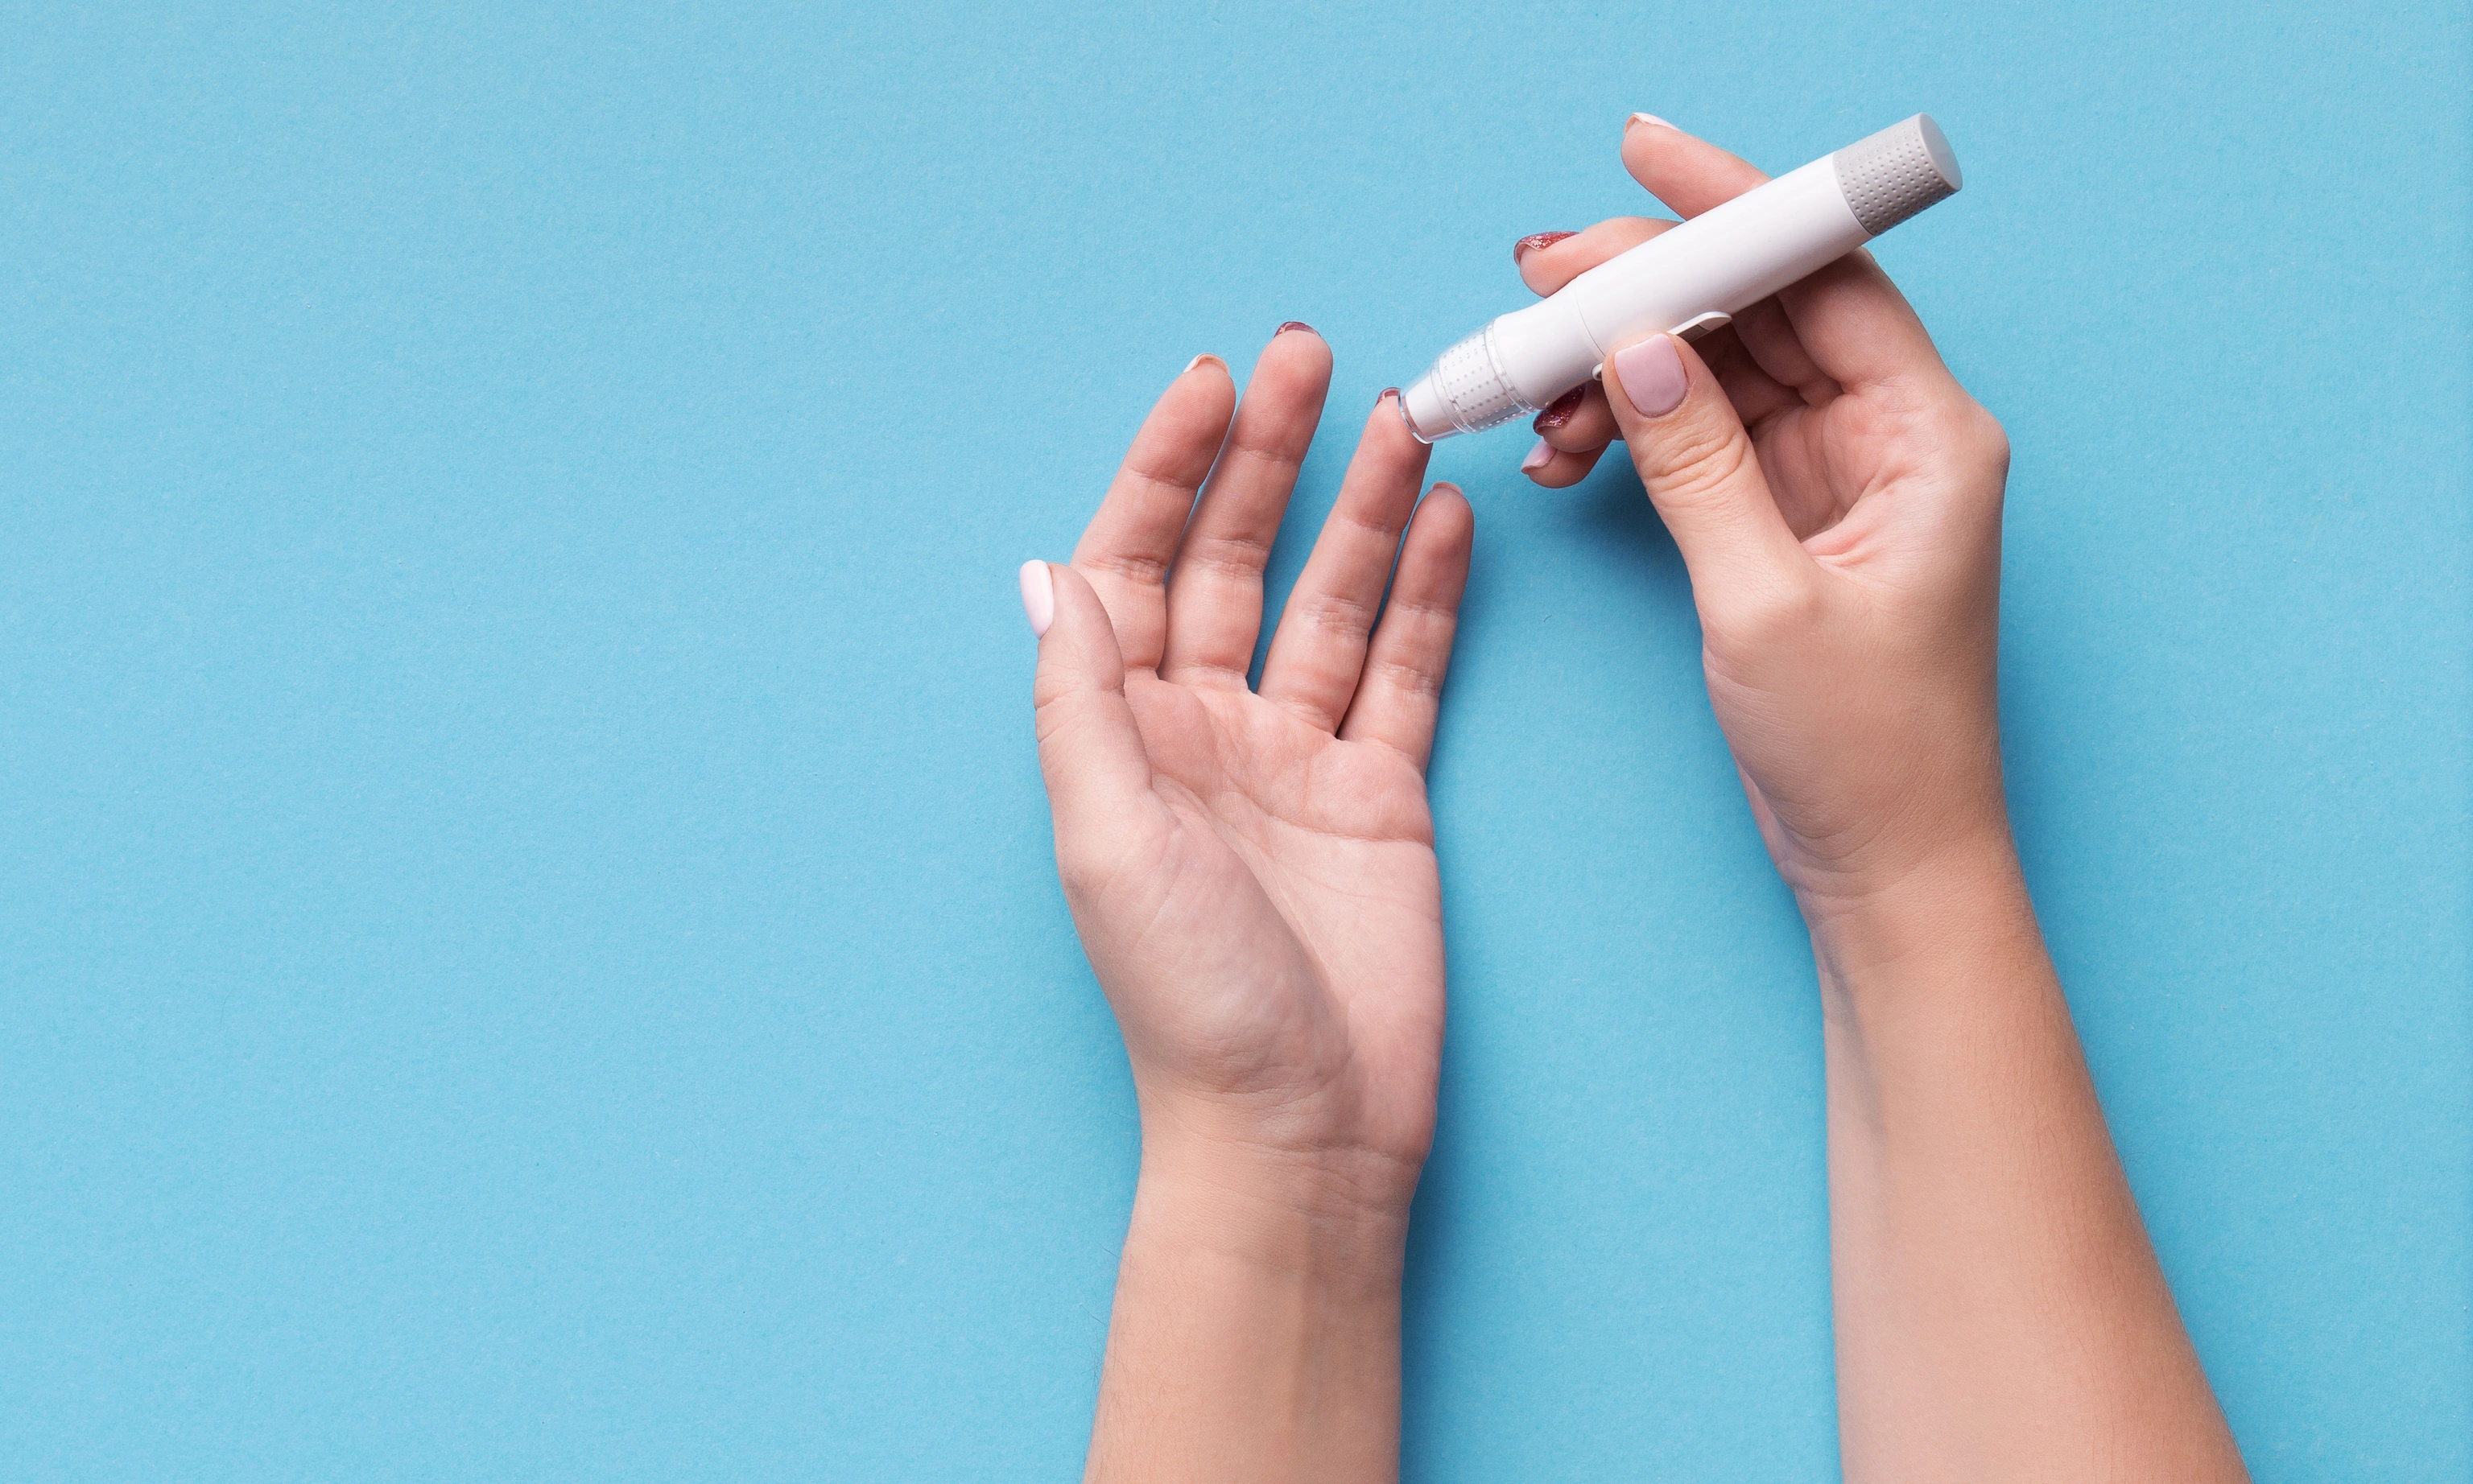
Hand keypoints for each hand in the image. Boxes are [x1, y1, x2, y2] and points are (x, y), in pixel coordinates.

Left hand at [1025, 325, 1472, 1211]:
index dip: (1166, 468)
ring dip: (1362, 508)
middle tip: (1310, 354)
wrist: (1300, 1128)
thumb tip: (1050, 574)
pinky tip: (1446, 524)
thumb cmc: (1188, 1002)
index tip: (1212, 383)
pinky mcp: (1381, 794)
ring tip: (1403, 418)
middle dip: (1268, 458)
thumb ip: (1084, 702)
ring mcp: (1296, 758)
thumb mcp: (1108, 840)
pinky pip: (1406, 670)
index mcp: (1124, 734)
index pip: (1136, 564)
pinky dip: (1428, 597)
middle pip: (1232, 559)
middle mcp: (1204, 730)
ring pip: (1330, 600)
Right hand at [1516, 118, 2012, 912]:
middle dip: (1642, 287)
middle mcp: (1891, 435)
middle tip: (1538, 284)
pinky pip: (1697, 434)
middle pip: (1759, 307)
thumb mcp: (1766, 602)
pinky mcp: (1788, 515)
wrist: (1886, 864)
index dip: (1730, 206)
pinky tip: (1564, 452)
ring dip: (1617, 367)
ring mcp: (1836, 474)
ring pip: (1714, 368)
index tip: (1641, 160)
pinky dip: (1627, 431)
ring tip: (1532, 396)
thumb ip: (1697, 464)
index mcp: (1928, 435)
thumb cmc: (1868, 752)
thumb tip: (1634, 348)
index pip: (1824, 273)